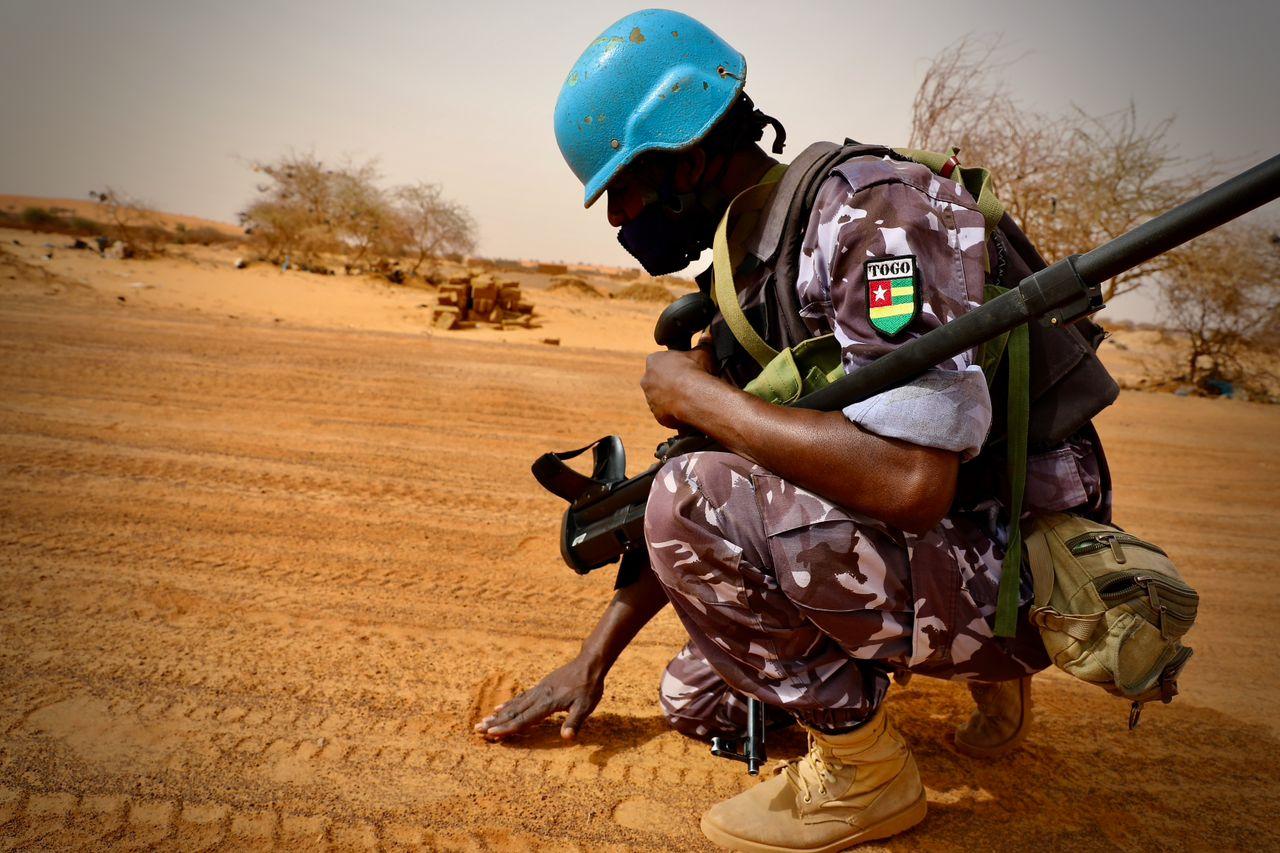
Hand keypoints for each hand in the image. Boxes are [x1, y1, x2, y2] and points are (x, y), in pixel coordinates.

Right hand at [474, 657, 603, 740]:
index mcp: (547, 703)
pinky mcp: (541, 687)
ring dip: (499, 714)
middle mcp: (539, 696)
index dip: (507, 728)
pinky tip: (501, 707)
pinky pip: (520, 697)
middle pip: (513, 712)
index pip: (523, 719)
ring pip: (514, 704)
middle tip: (477, 729)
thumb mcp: (586, 706)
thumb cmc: (588, 686)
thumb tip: (567, 738)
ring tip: (484, 720)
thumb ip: (575, 722)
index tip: (491, 734)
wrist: (589, 663)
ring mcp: (538, 690)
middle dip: (495, 722)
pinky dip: (509, 704)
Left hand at [640, 339, 716, 428]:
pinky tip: (688, 410)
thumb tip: (708, 334)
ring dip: (672, 398)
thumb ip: (704, 343)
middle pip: (658, 380)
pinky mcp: (657, 416)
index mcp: (654, 361)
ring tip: (690, 399)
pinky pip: (666, 413)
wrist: (696, 398)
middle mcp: (647, 380)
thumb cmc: (697, 372)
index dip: (675, 366)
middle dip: (670, 383)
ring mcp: (650, 399)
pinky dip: (675, 413)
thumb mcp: (703, 353)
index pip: (662, 361)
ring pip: (661, 398)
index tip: (686, 370)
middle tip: (687, 385)